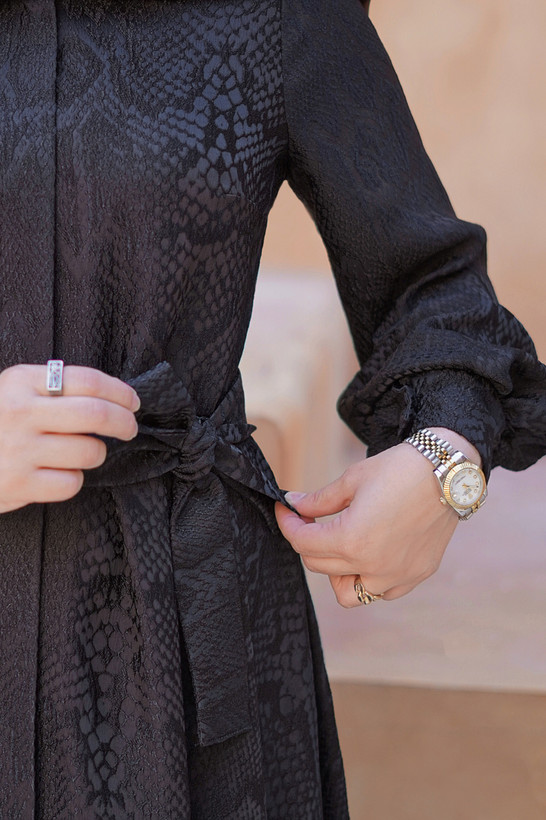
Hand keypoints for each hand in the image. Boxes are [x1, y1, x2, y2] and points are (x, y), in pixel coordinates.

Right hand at [0, 363, 140, 513]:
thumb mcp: (12, 392)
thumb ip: (53, 388)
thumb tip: (113, 396)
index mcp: (21, 382)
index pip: (88, 380)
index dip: (120, 391)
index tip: (133, 402)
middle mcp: (20, 412)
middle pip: (96, 414)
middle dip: (124, 422)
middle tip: (130, 428)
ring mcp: (19, 450)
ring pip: (89, 452)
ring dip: (96, 454)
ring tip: (80, 453)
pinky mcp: (18, 485)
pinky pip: (72, 483)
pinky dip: (72, 480)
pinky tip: (56, 474)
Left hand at [275, 432, 472, 606]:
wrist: (448, 473)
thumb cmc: (399, 470)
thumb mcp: (352, 480)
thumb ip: (319, 500)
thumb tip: (294, 504)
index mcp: (351, 541)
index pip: (302, 543)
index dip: (288, 523)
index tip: (286, 509)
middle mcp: (372, 566)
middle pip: (319, 565)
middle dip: (307, 541)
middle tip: (309, 519)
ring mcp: (396, 576)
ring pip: (348, 593)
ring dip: (335, 572)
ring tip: (339, 545)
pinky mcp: (416, 576)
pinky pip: (380, 591)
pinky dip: (368, 578)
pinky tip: (369, 553)